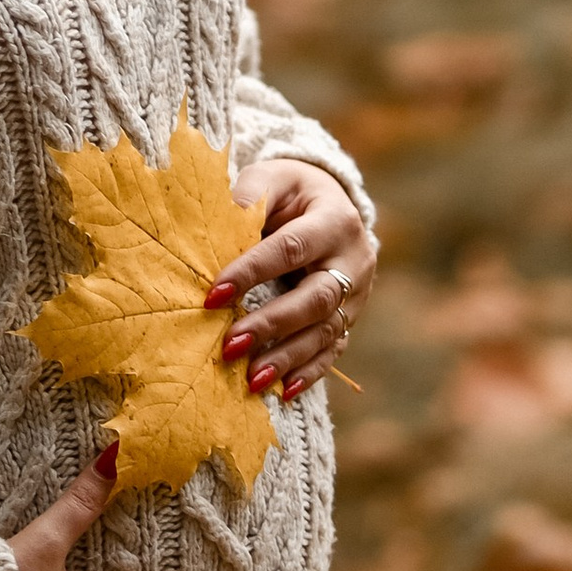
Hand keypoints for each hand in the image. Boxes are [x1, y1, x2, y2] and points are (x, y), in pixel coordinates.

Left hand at [203, 160, 374, 403]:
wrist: (328, 201)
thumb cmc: (290, 191)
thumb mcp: (272, 179)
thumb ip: (248, 198)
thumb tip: (219, 230)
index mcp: (335, 219)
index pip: (291, 249)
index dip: (251, 271)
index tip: (213, 295)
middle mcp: (354, 260)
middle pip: (316, 299)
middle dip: (271, 324)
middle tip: (230, 345)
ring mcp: (358, 294)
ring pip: (325, 332)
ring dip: (287, 358)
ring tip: (251, 379)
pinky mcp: (351, 318)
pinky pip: (333, 350)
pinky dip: (309, 373)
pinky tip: (283, 392)